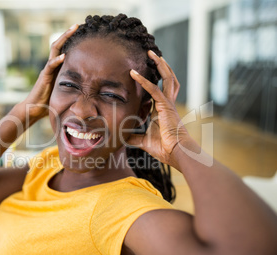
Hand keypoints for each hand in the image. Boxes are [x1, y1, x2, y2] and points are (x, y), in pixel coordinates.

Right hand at [20, 24, 78, 121]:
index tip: (81, 33)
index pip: (63, 49)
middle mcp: (52, 65)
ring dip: (63, 39)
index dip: (70, 40)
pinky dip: (57, 60)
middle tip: (77, 25)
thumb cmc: (50, 101)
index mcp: (57, 67)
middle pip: (58, 44)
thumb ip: (74, 85)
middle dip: (67, 34)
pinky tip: (65, 56)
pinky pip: (50, 66)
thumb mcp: (66, 90)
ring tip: (72, 30)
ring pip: (54, 50)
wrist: (35, 109)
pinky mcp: (44, 76)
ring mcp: (47, 69)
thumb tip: (91, 87)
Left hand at [128, 51, 190, 168]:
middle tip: (152, 54)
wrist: (177, 153)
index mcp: (163, 110)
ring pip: (166, 78)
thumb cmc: (165, 149)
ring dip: (159, 65)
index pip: (158, 90)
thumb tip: (123, 138)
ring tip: (151, 53)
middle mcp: (167, 104)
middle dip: (161, 66)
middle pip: (168, 79)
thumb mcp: (144, 142)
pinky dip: (143, 81)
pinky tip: (133, 73)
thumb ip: (134, 138)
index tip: (146, 72)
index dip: (154, 80)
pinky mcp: (166, 106)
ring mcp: (168, 104)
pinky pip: (154, 90)